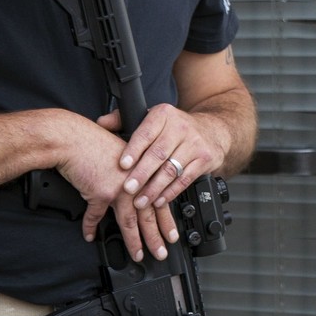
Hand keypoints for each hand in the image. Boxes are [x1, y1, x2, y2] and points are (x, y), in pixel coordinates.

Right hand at [70, 111, 178, 261]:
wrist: (72, 139)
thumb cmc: (93, 143)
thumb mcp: (119, 157)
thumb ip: (129, 177)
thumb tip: (131, 196)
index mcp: (142, 173)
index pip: (159, 200)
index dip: (166, 220)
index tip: (171, 235)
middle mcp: (134, 183)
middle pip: (148, 215)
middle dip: (155, 237)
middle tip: (161, 253)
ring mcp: (119, 189)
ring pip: (129, 222)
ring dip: (134, 241)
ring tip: (137, 255)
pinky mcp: (100, 194)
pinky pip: (95, 217)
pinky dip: (90, 227)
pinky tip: (89, 235)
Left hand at [106, 104, 223, 212]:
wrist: (213, 129)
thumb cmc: (175, 127)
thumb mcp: (152, 117)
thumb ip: (125, 120)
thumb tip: (102, 123)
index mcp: (164, 114)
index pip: (146, 132)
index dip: (134, 149)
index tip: (122, 164)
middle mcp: (180, 127)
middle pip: (158, 154)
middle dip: (141, 174)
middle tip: (128, 189)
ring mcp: (194, 144)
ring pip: (171, 170)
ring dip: (154, 189)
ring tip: (140, 201)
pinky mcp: (204, 159)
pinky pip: (184, 179)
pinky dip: (170, 192)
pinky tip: (159, 200)